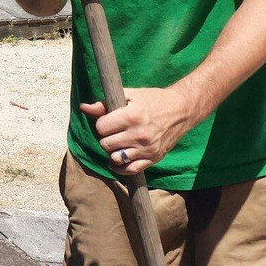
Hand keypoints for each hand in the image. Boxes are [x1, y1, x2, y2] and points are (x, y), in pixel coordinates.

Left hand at [80, 86, 194, 174]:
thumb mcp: (129, 96)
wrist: (181, 110)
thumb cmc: (153, 100)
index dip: (101, 123)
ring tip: (118, 142)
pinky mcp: (154, 158)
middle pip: (105, 144)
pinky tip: (118, 159)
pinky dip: (120, 167)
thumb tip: (83, 108)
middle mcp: (139, 135)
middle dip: (106, 137)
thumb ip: (104, 104)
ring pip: (115, 158)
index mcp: (132, 116)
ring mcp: (147, 149)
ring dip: (112, 151)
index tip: (108, 120)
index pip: (101, 127)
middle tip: (113, 131)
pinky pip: (130, 170)